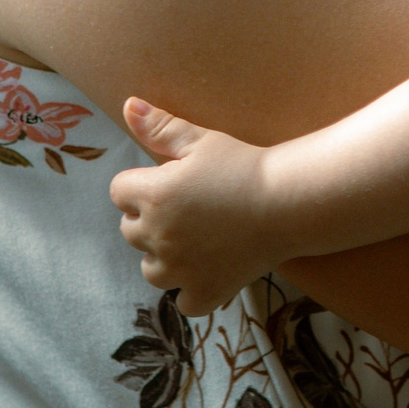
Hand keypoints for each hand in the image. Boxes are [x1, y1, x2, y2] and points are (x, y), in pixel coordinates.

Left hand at [111, 98, 282, 315]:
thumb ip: (159, 127)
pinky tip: (207, 273)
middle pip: (130, 231)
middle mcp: (159, 235)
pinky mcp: (206, 291)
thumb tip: (128, 104)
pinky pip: (183, 302)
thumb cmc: (244, 166)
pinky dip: (192, 292)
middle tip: (188, 209)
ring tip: (194, 241)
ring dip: (164, 258)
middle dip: (150, 220)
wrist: (289, 201)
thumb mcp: (201, 141)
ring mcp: (181, 269)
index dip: (141, 185)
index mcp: (153, 194)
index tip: (169, 182)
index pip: (119, 192)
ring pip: (151, 270)